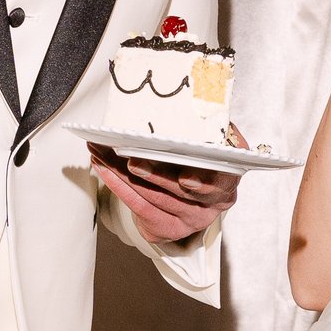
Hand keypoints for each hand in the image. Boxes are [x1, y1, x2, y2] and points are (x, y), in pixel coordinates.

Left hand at [89, 144, 238, 242]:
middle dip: (155, 176)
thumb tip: (188, 103)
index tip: (186, 179)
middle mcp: (213, 203)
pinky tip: (103, 168)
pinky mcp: (168, 228)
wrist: (190, 203)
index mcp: (228, 178)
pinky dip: (118, 185)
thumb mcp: (212, 146)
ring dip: (124, 173)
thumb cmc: (200, 164)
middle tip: (132, 161)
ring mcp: (190, 218)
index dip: (205, 181)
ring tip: (103, 153)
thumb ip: (210, 131)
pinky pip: (139, 206)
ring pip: (154, 196)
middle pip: (181, 191)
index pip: (221, 180)